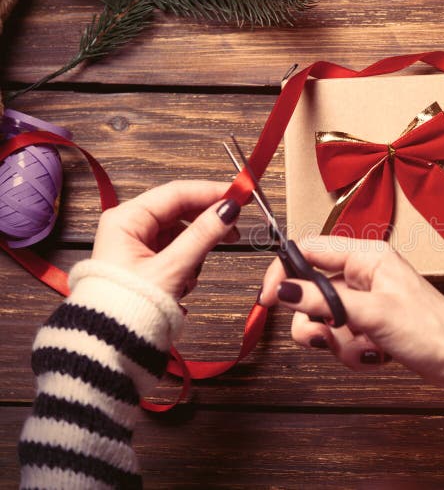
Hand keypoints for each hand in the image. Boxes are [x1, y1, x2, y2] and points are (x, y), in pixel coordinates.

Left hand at [91, 180, 241, 298]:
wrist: (111, 344)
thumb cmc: (128, 307)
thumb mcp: (172, 268)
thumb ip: (202, 236)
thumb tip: (229, 210)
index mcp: (126, 219)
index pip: (176, 192)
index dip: (211, 191)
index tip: (240, 194)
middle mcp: (129, 226)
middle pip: (179, 210)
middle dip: (207, 221)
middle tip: (236, 226)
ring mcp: (137, 245)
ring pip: (180, 232)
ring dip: (197, 248)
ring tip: (196, 270)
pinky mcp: (145, 262)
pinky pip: (176, 250)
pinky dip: (188, 261)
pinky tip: (186, 280)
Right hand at [259, 236, 443, 400]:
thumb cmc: (430, 329)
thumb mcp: (371, 313)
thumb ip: (323, 300)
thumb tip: (282, 289)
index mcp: (367, 255)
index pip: (309, 250)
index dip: (284, 272)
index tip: (269, 300)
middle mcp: (363, 273)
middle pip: (311, 290)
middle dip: (317, 321)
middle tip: (328, 336)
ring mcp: (366, 300)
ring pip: (323, 318)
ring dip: (337, 341)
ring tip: (363, 349)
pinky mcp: (369, 324)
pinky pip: (341, 336)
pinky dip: (351, 351)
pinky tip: (375, 356)